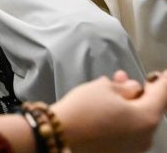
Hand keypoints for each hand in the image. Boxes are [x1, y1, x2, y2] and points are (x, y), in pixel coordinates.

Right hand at [52, 70, 166, 151]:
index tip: (165, 72)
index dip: (164, 80)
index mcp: (147, 118)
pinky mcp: (118, 152)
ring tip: (109, 88)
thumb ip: (125, 86)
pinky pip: (126, 130)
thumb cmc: (84, 108)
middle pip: (149, 108)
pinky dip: (121, 117)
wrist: (61, 135)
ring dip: (127, 103)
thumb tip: (134, 89)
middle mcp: (146, 137)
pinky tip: (104, 106)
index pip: (162, 94)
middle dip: (137, 91)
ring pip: (136, 120)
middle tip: (122, 76)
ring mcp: (133, 148)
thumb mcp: (104, 87)